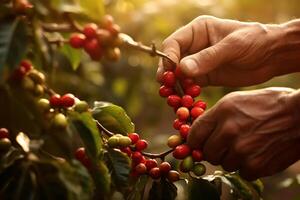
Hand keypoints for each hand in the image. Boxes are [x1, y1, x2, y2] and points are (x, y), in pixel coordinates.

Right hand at [157, 16, 299, 86]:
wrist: (272, 55)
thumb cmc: (254, 41)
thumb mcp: (232, 46)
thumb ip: (208, 57)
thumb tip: (182, 70)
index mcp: (198, 31)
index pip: (174, 43)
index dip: (168, 58)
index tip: (169, 73)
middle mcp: (194, 46)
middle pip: (172, 61)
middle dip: (167, 75)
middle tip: (165, 89)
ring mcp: (198, 63)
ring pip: (178, 76)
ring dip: (174, 87)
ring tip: (174, 99)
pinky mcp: (204, 77)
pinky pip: (189, 86)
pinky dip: (186, 95)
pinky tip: (186, 103)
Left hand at [187, 87, 299, 179]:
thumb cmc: (268, 104)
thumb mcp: (236, 101)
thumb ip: (213, 117)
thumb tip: (196, 133)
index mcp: (222, 112)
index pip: (193, 135)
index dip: (194, 140)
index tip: (198, 142)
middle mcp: (229, 132)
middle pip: (207, 153)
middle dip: (213, 150)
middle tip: (225, 144)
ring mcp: (242, 151)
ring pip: (223, 164)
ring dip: (231, 158)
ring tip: (246, 145)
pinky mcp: (256, 166)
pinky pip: (241, 172)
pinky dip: (247, 166)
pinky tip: (257, 153)